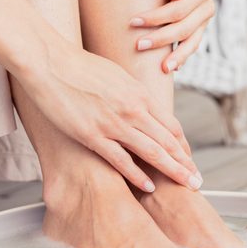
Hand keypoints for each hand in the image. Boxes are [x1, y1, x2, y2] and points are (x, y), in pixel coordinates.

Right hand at [19, 36, 200, 192]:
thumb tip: (143, 106)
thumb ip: (133, 94)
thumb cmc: (79, 66)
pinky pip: (121, 160)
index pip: (171, 126)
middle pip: (168, 142)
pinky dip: (138, 175)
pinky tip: (149, 186)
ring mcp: (114, 124)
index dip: (183, 146)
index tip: (189, 159)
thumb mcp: (117, 76)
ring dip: (172, 171)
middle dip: (185, 163)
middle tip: (197, 180)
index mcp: (140, 94)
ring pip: (152, 152)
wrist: (50, 62)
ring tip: (185, 185)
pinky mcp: (92, 135)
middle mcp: (133, 110)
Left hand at [129, 0, 213, 73]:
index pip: (177, 10)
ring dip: (177, 56)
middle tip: (138, 45)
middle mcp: (206, 7)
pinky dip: (183, 56)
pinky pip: (193, 44)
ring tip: (163, 69)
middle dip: (161, 39)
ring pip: (192, 41)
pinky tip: (173, 68)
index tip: (133, 21)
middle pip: (183, 28)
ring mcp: (204, 20)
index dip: (156, 18)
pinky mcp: (199, 27)